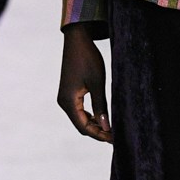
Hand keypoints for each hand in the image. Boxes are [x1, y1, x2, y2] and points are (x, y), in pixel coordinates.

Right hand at [57, 22, 111, 141]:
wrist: (77, 40)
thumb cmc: (88, 59)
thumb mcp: (97, 83)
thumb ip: (101, 106)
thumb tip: (106, 127)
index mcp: (68, 101)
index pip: (84, 127)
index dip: (99, 135)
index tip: (114, 139)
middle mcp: (63, 102)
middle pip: (81, 125)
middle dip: (98, 132)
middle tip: (115, 136)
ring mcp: (65, 98)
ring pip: (80, 118)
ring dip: (95, 124)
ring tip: (111, 128)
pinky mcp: (69, 93)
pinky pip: (79, 110)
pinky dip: (90, 116)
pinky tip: (103, 117)